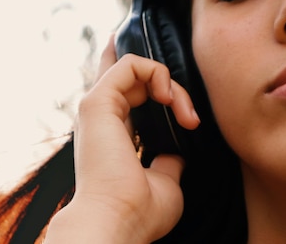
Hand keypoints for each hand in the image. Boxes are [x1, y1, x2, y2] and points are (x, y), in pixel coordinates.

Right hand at [45, 34, 199, 242]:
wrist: (118, 222)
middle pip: (127, 70)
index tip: (186, 110)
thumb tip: (177, 152)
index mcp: (113, 134)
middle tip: (188, 113)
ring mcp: (97, 107)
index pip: (126, 91)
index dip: (151, 78)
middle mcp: (102, 118)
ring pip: (136, 67)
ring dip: (170, 84)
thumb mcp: (164, 181)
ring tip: (185, 115)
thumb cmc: (139, 212)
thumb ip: (168, 160)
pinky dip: (156, 73)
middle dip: (164, 76)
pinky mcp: (98, 101)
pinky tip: (169, 99)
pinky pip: (130, 64)